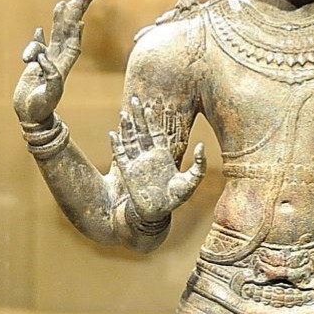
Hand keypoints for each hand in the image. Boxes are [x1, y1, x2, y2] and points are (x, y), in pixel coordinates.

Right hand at [13, 1, 83, 123]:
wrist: (31, 115)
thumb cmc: (40, 107)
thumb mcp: (48, 93)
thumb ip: (50, 75)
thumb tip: (45, 57)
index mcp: (62, 69)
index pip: (72, 47)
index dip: (76, 33)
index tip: (80, 19)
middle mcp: (56, 64)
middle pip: (63, 37)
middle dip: (67, 20)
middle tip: (68, 3)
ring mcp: (45, 64)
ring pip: (52, 39)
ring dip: (56, 23)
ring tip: (59, 6)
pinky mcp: (34, 67)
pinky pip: (38, 48)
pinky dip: (38, 39)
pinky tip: (39, 30)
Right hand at [110, 96, 205, 221]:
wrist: (157, 214)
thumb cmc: (176, 199)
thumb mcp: (192, 181)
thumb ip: (199, 164)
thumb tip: (201, 145)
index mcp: (163, 155)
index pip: (157, 132)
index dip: (153, 120)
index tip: (150, 105)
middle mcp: (149, 156)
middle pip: (142, 131)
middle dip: (138, 115)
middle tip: (134, 99)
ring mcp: (137, 163)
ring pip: (130, 139)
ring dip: (127, 126)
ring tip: (123, 112)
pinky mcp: (127, 172)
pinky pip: (120, 154)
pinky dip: (116, 144)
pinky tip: (112, 133)